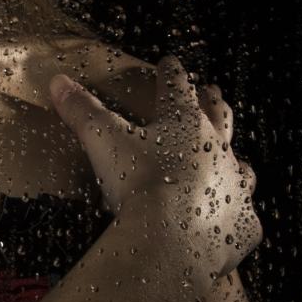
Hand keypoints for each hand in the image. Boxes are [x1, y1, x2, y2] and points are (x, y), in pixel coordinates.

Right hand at [50, 54, 261, 278]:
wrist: (171, 240)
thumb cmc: (138, 183)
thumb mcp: (103, 141)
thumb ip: (82, 111)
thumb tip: (58, 81)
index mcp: (185, 122)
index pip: (177, 87)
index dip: (171, 73)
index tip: (169, 62)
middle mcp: (218, 149)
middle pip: (218, 116)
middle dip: (213, 102)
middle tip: (212, 90)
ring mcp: (235, 187)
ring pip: (241, 168)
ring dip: (235, 163)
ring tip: (234, 161)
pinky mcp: (242, 225)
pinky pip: (244, 221)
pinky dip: (236, 219)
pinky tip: (230, 224)